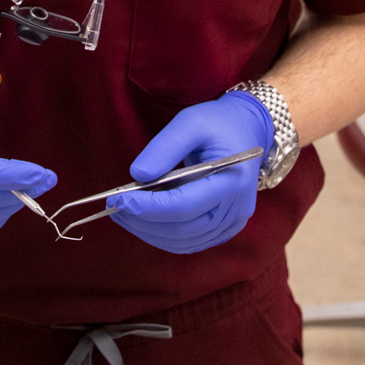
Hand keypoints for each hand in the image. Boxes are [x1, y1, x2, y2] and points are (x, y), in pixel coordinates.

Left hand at [111, 92, 271, 254]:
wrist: (249, 130)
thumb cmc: (219, 123)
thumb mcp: (191, 122)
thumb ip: (165, 147)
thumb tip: (137, 175)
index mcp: (230, 181)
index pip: (183, 206)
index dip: (148, 207)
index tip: (118, 199)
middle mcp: (235, 209)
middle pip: (181, 230)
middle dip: (143, 222)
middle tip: (115, 208)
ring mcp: (232, 223)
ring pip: (184, 242)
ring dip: (150, 233)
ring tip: (124, 214)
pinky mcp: (225, 229)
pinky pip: (191, 242)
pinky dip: (165, 236)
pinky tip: (147, 220)